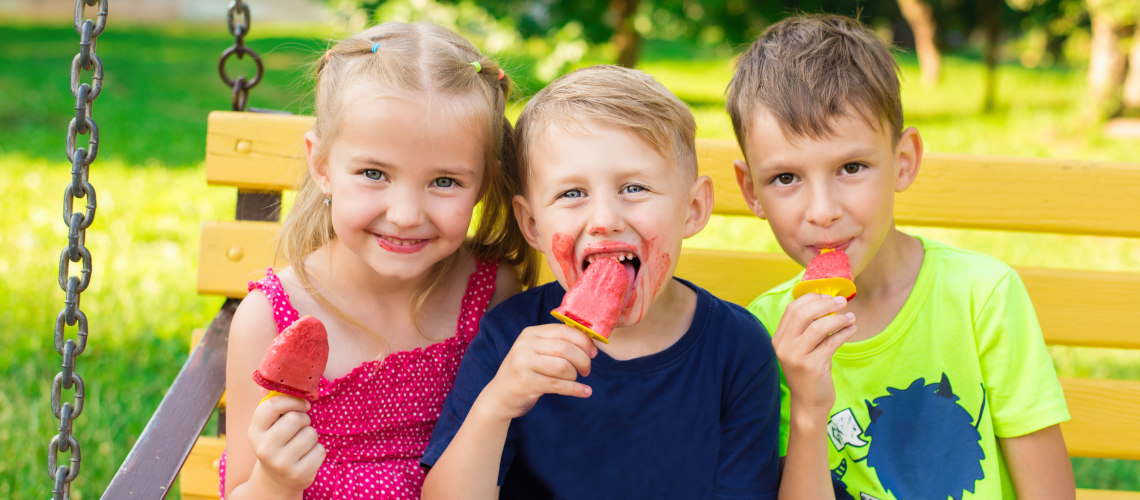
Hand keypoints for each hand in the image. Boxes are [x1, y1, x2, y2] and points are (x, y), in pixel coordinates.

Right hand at [247, 394, 325, 493]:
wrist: (278, 478)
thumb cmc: (278, 442)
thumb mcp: (269, 426)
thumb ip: (274, 402)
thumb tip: (278, 376)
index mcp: (254, 432)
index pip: (272, 405)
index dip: (292, 400)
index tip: (302, 404)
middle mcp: (264, 449)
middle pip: (295, 418)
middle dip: (304, 418)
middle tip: (300, 427)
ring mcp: (281, 463)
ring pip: (310, 434)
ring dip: (311, 434)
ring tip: (302, 443)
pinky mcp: (298, 474)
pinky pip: (320, 450)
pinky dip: (318, 450)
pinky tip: (307, 456)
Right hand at [481, 323, 596, 419]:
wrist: (499, 396)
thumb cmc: (525, 372)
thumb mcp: (536, 352)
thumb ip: (557, 344)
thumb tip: (590, 343)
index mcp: (530, 333)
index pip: (564, 330)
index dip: (583, 341)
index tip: (593, 352)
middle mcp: (525, 345)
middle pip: (566, 348)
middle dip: (583, 360)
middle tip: (586, 370)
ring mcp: (524, 363)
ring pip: (563, 367)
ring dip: (575, 375)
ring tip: (576, 379)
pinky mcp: (526, 382)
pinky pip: (559, 385)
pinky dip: (576, 389)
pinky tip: (585, 391)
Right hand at [772, 294, 855, 418]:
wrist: (808, 402)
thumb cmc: (808, 371)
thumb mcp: (802, 348)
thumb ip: (807, 328)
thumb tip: (828, 302)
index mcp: (779, 338)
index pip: (792, 308)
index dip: (812, 298)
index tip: (828, 296)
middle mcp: (784, 346)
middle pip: (803, 314)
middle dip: (826, 304)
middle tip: (842, 302)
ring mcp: (796, 357)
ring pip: (819, 327)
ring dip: (838, 319)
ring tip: (850, 317)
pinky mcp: (811, 366)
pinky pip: (831, 342)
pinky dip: (844, 333)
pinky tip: (851, 329)